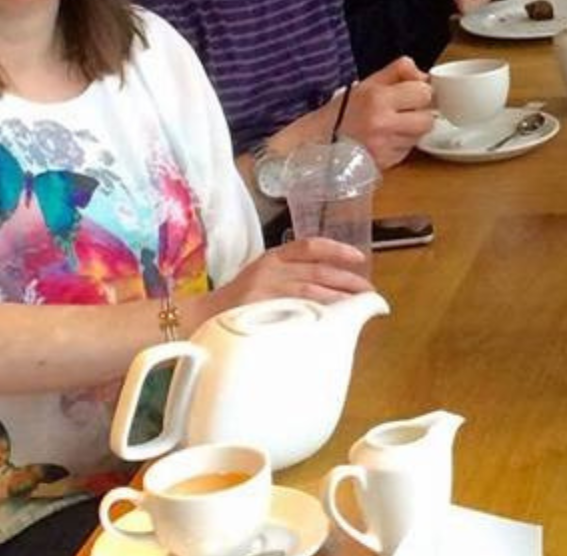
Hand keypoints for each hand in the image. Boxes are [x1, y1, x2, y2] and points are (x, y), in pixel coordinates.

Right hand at [207, 237, 373, 312]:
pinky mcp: (260, 310)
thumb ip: (290, 278)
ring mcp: (264, 290)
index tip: (359, 258)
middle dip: (347, 280)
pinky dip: (316, 315)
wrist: (198, 320)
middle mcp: (270, 269)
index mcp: (272, 257)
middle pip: (318, 271)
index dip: (338, 250)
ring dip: (339, 298)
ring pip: (311, 291)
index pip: (310, 246)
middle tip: (368, 291)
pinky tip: (332, 321)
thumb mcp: (261, 279)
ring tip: (358, 306)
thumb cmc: (235, 303)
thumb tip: (330, 288)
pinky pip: (295, 311)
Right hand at [340, 56, 434, 167]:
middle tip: (405, 112)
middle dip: (420, 114)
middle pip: (428, 119)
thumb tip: (424, 76)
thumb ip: (398, 70)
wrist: (319, 140)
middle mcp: (382, 124)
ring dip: (412, 131)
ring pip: (419, 137)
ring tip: (391, 126)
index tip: (411, 94)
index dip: (420, 92)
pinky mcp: (385, 163)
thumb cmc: (344, 110)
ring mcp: (384, 147)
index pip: (424, 93)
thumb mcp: (368, 83)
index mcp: (378, 98)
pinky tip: (385, 140)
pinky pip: (407, 151)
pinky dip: (401, 145)